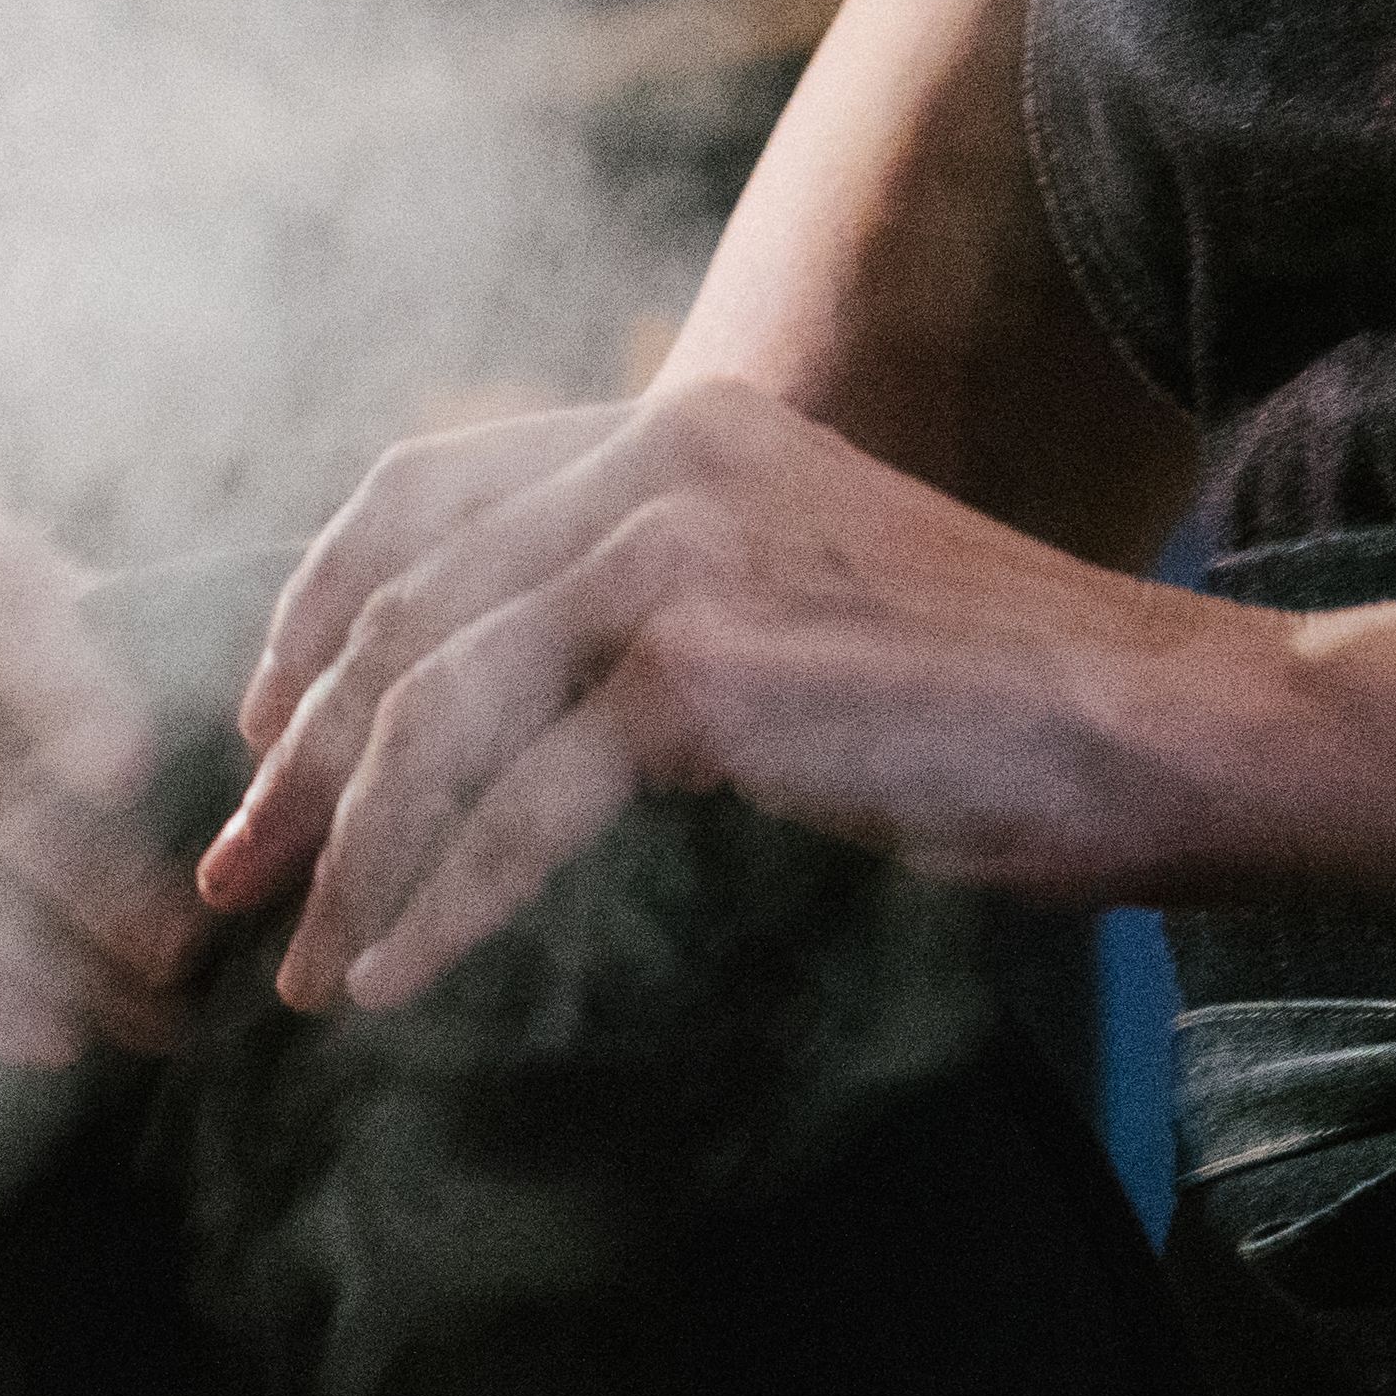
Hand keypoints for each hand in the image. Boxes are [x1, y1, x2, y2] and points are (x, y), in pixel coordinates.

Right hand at [0, 437, 213, 1068]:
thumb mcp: (82, 610)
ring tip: (128, 1007)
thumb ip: (148, 649)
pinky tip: (33, 1029)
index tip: (126, 769)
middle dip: (49, 851)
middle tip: (164, 946)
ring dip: (8, 938)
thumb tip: (255, 769)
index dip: (42, 675)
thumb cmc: (22, 653)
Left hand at [195, 386, 1271, 1013]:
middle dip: (297, 759)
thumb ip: (653, 601)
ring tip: (302, 957)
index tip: (262, 726)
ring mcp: (679, 555)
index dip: (314, 606)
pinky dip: (439, 900)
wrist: (1158, 728)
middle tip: (237, 874)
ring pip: (436, 714)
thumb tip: (493, 697)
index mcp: (679, 422)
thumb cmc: (994, 700)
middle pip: (400, 608)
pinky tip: (395, 973)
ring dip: (350, 851)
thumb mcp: (796, 596)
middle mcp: (663, 460)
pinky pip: (515, 806)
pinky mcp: (703, 673)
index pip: (423, 485)